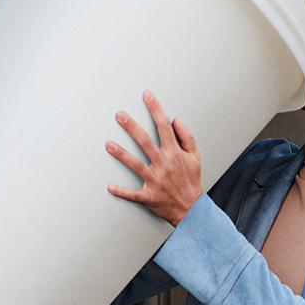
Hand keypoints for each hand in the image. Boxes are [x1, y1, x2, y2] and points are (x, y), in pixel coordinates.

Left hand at [106, 91, 202, 226]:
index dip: (155, 109)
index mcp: (174, 153)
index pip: (164, 126)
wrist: (192, 208)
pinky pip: (132, 194)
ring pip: (135, 165)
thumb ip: (186, 137)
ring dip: (121, 154)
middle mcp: (163, 164)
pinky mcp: (148, 195)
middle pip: (145, 142)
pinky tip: (110, 187)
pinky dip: (121, 191)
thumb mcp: (195, 156)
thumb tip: (177, 121)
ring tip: (109, 145)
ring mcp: (154, 180)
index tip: (147, 96)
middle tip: (120, 115)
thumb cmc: (191, 181)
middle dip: (131, 127)